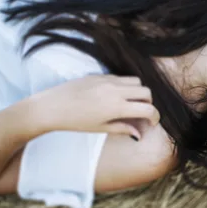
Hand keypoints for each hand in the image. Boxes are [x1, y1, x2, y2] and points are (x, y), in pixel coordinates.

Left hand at [33, 75, 159, 138]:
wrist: (51, 107)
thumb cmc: (75, 122)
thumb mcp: (101, 128)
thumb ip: (123, 128)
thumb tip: (139, 133)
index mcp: (116, 107)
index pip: (148, 109)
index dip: (155, 117)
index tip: (152, 122)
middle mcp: (115, 90)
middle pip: (146, 91)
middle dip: (148, 103)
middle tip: (141, 112)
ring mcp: (108, 80)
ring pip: (136, 81)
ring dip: (138, 91)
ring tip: (129, 103)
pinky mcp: (100, 74)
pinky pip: (121, 77)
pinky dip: (125, 86)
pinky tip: (114, 96)